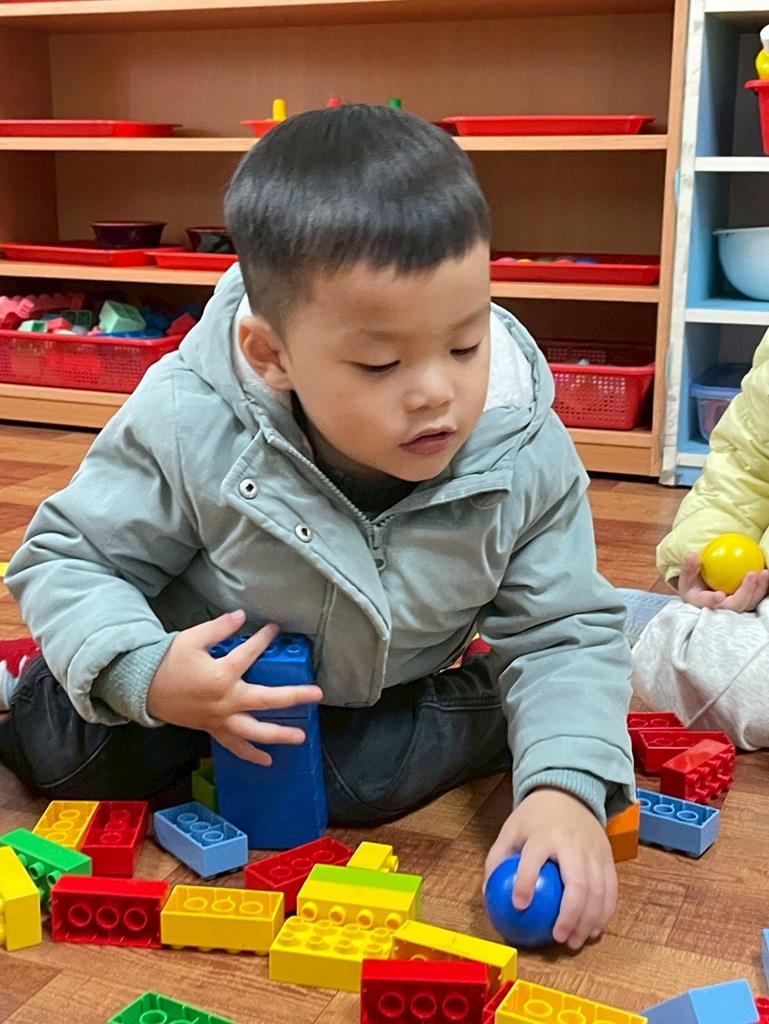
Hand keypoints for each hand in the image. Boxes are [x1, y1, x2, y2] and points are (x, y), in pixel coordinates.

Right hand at [148, 610, 322, 764]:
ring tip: (301, 737)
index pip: (250, 653)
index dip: (264, 638)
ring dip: (279, 734)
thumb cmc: (168, 662)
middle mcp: (225, 701)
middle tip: (316, 695)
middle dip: (293, 697)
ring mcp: (220, 718)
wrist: (143, 687)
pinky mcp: (213, 729)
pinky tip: (267, 760)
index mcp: (222, 675)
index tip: (274, 628)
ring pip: (254, 731)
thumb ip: (219, 628)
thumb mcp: (192, 639)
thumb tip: (240, 616)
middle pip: (266, 700)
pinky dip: (251, 754)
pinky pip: (235, 746)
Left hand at [484, 787, 616, 949]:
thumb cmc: (534, 820)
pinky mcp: (607, 856)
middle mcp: (571, 842)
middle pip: (576, 882)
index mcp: (543, 834)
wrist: (568, 793)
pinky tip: (593, 930)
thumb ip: (498, 862)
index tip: (519, 906)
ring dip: (588, 920)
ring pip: (597, 890)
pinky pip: (610, 889)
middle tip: (558, 937)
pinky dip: (604, 912)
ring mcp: (593, 850)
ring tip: (574, 941)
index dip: (526, 881)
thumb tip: (488, 897)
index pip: (533, 858)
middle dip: (569, 915)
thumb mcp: (510, 831)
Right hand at [678, 552, 768, 611]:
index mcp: (703, 604)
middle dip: (746, 592)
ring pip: (749, 602)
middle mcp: (721, 610)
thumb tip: (692, 555)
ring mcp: (735, 607)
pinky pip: (756, 597)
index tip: (719, 595)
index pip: (707, 604)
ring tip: (764, 573)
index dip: (713, 601)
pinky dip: (763, 587)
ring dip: (759, 589)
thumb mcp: (686, 578)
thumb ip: (689, 567)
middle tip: (752, 574)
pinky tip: (766, 573)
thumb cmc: (693, 587)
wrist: (702, 597)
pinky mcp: (745, 603)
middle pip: (736, 605)